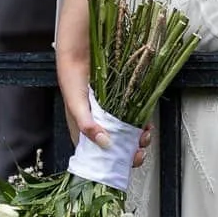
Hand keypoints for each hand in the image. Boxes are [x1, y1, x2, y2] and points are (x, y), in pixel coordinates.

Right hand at [55, 42, 151, 165]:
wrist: (83, 51)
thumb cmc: (72, 78)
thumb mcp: (76, 105)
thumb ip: (87, 125)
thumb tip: (104, 144)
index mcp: (83, 129)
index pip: (96, 154)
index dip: (109, 163)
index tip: (122, 166)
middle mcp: (98, 124)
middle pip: (115, 147)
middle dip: (128, 152)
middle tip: (137, 153)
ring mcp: (110, 114)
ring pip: (126, 134)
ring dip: (136, 139)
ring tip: (143, 137)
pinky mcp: (121, 103)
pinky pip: (133, 118)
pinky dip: (140, 124)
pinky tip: (145, 124)